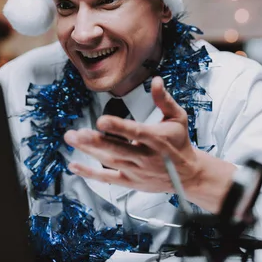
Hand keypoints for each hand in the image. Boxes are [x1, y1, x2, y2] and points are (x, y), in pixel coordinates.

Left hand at [63, 76, 201, 192]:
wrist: (188, 175)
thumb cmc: (180, 142)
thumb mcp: (178, 118)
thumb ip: (164, 99)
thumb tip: (155, 80)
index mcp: (157, 139)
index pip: (136, 133)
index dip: (118, 127)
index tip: (101, 120)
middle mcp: (146, 157)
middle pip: (118, 149)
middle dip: (96, 141)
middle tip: (77, 133)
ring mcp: (137, 171)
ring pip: (109, 161)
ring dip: (89, 151)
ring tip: (72, 139)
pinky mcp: (131, 182)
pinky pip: (107, 178)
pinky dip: (90, 173)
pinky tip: (74, 165)